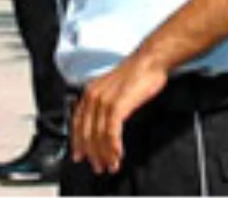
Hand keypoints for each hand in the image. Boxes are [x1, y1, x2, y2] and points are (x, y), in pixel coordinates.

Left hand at [71, 51, 168, 173]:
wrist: (150, 60)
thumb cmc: (137, 73)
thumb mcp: (113, 87)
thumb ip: (104, 103)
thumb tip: (103, 123)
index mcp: (90, 92)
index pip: (77, 123)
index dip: (78, 142)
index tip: (80, 155)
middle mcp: (93, 96)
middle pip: (87, 133)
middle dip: (92, 154)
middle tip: (98, 167)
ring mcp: (104, 101)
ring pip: (99, 136)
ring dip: (105, 154)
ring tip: (111, 165)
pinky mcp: (117, 105)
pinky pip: (111, 132)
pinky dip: (114, 147)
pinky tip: (118, 155)